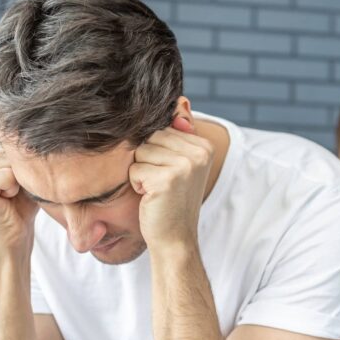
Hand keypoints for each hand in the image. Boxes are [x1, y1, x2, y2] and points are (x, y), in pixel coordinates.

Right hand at [0, 138, 37, 249]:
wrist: (14, 233)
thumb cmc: (22, 202)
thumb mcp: (23, 170)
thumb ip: (21, 152)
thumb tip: (31, 135)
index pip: (10, 139)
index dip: (22, 161)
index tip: (15, 180)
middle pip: (10, 149)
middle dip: (20, 170)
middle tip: (12, 190)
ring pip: (10, 161)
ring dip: (17, 180)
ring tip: (8, 194)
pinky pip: (7, 176)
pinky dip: (13, 189)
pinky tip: (5, 198)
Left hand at [129, 116, 213, 250]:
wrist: (175, 239)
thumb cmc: (171, 201)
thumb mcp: (179, 163)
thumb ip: (179, 132)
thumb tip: (181, 100)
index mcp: (204, 145)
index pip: (162, 129)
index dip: (156, 152)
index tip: (170, 174)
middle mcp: (199, 152)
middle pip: (150, 137)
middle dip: (147, 160)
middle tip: (162, 184)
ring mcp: (185, 165)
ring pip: (141, 151)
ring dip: (141, 172)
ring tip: (156, 190)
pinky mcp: (168, 179)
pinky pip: (135, 169)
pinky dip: (137, 184)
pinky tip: (151, 197)